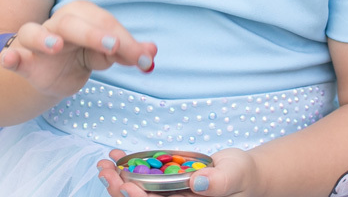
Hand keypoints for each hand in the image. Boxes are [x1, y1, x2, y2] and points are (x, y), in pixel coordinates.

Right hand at [0, 0, 156, 99]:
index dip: (125, 41)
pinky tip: (10, 60)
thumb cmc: (80, 55)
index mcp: (81, 15)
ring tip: (55, 46)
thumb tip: (152, 52)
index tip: (144, 59)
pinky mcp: (21, 60)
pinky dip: (10, 57)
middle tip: (114, 48)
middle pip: (73, 23)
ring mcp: (36, 41)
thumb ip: (127, 53)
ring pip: (35, 32)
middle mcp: (57, 23)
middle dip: (94, 34)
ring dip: (45, 38)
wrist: (48, 73)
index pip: (104, 24)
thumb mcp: (104, 54)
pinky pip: (12, 56)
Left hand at [96, 148, 259, 196]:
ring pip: (138, 192)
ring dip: (118, 179)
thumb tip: (198, 184)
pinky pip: (143, 178)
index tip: (126, 185)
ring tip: (104, 163)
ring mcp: (169, 196)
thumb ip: (219, 182)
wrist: (243, 174)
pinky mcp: (166, 185)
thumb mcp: (235, 175)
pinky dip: (129, 167)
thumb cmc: (243, 176)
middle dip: (120, 188)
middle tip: (105, 170)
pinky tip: (116, 155)